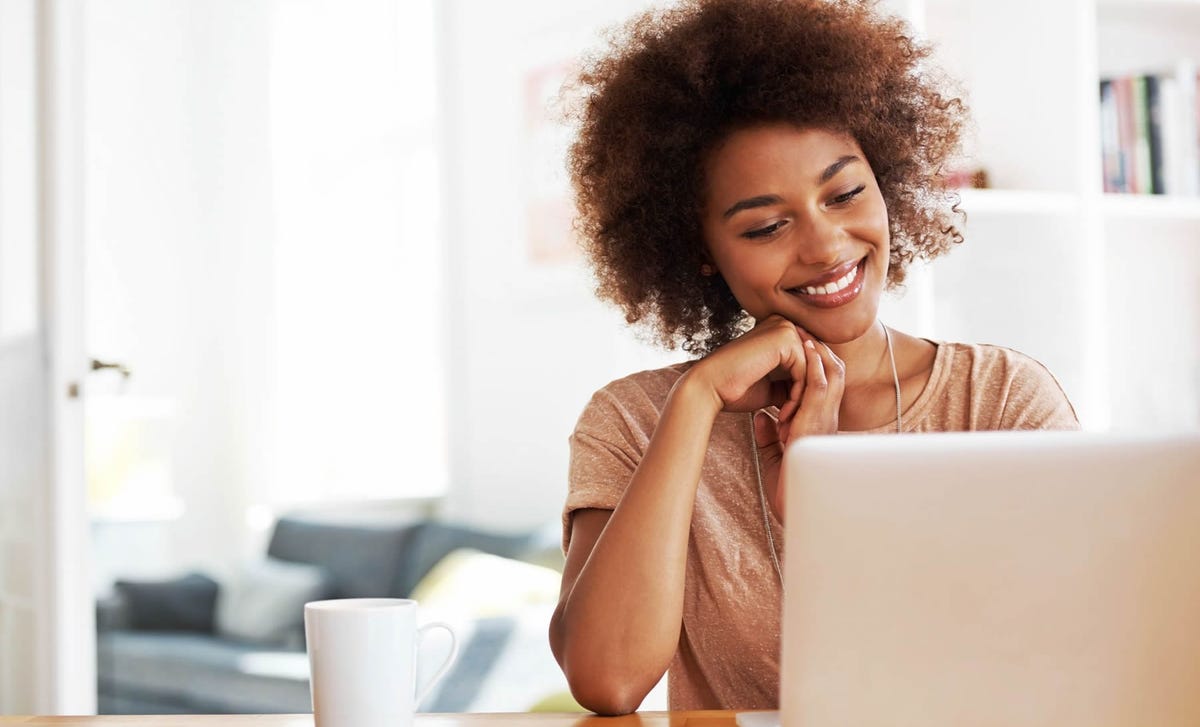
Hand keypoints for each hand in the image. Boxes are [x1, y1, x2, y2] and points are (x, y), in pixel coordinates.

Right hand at [684, 315, 810, 414]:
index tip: (794, 417)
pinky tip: (784, 413)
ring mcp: (784, 328)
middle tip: (796, 422)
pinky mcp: (784, 338)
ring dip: (802, 399)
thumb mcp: (771, 386)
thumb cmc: (734, 389)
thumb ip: (790, 383)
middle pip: (810, 366)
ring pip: (810, 370)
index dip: (802, 392)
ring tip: (788, 420)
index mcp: (779, 332)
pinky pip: (804, 371)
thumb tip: (810, 394)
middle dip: (805, 396)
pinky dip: (797, 396)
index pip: (804, 364)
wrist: (710, 387)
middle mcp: (783, 325)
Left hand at [749, 334, 845, 522]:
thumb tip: (760, 419)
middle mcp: (827, 421)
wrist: (793, 506)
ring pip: (833, 375)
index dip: (814, 365)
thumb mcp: (775, 455)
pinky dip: (815, 367)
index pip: (824, 387)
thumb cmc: (786, 488)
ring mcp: (826, 422)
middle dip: (820, 353)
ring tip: (804, 335)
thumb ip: (770, 436)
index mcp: (819, 427)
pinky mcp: (818, 424)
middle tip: (803, 334)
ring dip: (819, 354)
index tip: (797, 349)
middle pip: (834, 374)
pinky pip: (823, 387)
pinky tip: (805, 351)